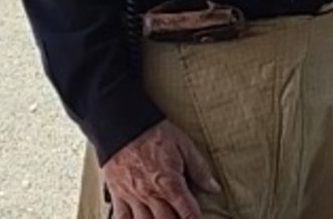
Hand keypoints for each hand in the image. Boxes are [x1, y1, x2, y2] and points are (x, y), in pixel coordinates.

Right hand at [102, 119, 220, 218]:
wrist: (124, 123)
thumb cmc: (154, 132)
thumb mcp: (183, 145)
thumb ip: (199, 169)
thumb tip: (213, 187)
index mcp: (170, 184)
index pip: (188, 212)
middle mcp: (152, 195)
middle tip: (179, 217)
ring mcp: (134, 197)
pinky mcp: (118, 194)